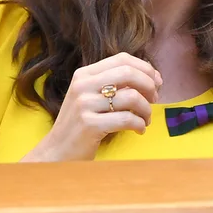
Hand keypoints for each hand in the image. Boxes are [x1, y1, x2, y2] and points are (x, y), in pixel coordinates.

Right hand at [23, 52, 162, 161]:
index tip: (157, 81)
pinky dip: (140, 124)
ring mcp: (84, 105)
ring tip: (146, 119)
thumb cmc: (81, 124)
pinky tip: (140, 130)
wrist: (56, 152)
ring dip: (147, 110)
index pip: (122, 59)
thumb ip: (114, 83)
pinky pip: (127, 119)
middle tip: (155, 99)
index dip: (145, 68)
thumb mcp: (91, 96)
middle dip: (149, 85)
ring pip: (132, 97)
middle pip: (129, 73)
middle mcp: (82, 86)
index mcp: (84, 74)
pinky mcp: (90, 125)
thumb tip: (152, 76)